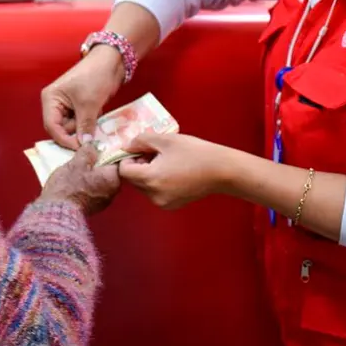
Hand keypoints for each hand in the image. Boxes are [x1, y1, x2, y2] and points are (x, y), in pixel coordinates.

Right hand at [40, 144, 120, 214]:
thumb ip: (88, 151)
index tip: (99, 147)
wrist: (57, 212)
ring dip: (93, 175)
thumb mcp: (77, 163)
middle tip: (87, 157)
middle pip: (110, 171)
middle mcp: (113, 191)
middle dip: (100, 164)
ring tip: (80, 168)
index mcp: (113, 178)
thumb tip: (93, 142)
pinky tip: (77, 181)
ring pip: (102, 181)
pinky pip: (95, 191)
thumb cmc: (68, 186)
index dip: (108, 152)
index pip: (118, 160)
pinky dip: (89, 185)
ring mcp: (104, 201)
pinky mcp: (94, 207)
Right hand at [41, 46, 124, 148]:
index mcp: (50, 99)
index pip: (52, 126)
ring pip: (73, 128)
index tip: (79, 148)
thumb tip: (85, 146)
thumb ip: (85, 126)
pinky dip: (90, 124)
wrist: (111, 61)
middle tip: (91, 137)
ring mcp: (68, 106)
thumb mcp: (89, 103)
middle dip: (75, 134)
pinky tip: (98, 119)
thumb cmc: (95, 76)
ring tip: (96, 122)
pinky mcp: (80, 108)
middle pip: (61, 129)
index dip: (64, 139)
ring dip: (84, 129)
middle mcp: (55, 104)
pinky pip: (82, 123)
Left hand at [118, 133, 236, 209]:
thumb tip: (127, 146)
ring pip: (144, 187)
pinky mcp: (172, 205)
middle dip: (138, 165)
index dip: (129, 158)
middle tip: (155, 153)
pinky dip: (158, 183)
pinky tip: (173, 172)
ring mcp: (163, 203)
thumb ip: (141, 140)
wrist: (221, 170)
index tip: (142, 149)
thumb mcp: (166, 140)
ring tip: (166, 161)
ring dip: (148, 174)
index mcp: (150, 179)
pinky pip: (155, 193)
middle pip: (133, 180)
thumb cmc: (195, 152)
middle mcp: (153, 195)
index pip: (124, 171)